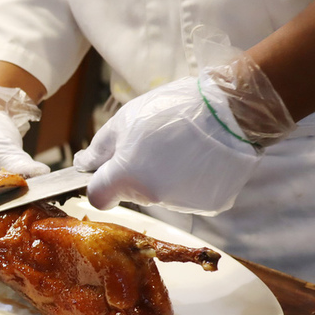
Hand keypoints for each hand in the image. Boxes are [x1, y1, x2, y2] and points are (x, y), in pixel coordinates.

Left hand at [73, 26, 295, 215]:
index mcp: (125, 177)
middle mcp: (151, 197)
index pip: (98, 198)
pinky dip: (191, 181)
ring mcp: (182, 204)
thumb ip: (99, 148)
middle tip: (155, 144)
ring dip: (164, 177)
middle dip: (136, 173)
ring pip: (161, 195)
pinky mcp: (209, 205)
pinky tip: (201, 158)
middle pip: (132, 192)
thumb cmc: (172, 109)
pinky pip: (190, 196)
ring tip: (182, 147)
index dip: (100, 184)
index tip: (110, 170)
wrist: (232, 111)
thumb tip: (82, 164)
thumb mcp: (125, 120)